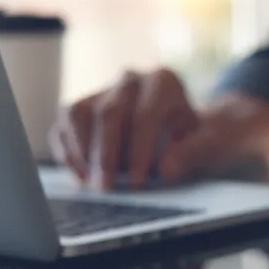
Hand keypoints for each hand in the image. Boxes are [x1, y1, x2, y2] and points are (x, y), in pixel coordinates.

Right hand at [50, 68, 268, 188]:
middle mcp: (129, 80)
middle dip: (106, 155)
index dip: (139, 151)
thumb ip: (192, 152)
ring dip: (82, 153)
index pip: (145, 115)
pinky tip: (82, 177)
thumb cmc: (193, 139)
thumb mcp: (206, 144)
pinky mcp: (80, 107)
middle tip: (107, 188)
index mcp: (163, 81)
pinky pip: (63, 126)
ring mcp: (102, 90)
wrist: (178, 131)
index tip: (137, 181)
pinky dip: (68, 153)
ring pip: (78, 114)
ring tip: (94, 184)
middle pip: (108, 113)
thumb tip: (167, 168)